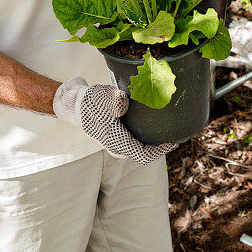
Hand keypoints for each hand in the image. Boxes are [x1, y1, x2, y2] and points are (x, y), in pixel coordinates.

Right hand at [53, 78, 176, 162]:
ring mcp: (117, 141)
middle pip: (145, 153)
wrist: (75, 103)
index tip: (175, 141)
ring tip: (170, 128)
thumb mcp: (101, 96)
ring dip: (155, 140)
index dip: (161, 151)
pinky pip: (137, 139)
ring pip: (141, 146)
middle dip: (161, 146)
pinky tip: (156, 122)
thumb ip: (114, 100)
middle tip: (177, 133)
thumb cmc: (90, 101)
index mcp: (116, 141)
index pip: (143, 155)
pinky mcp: (118, 134)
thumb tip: (125, 103)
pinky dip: (148, 133)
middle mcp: (118, 145)